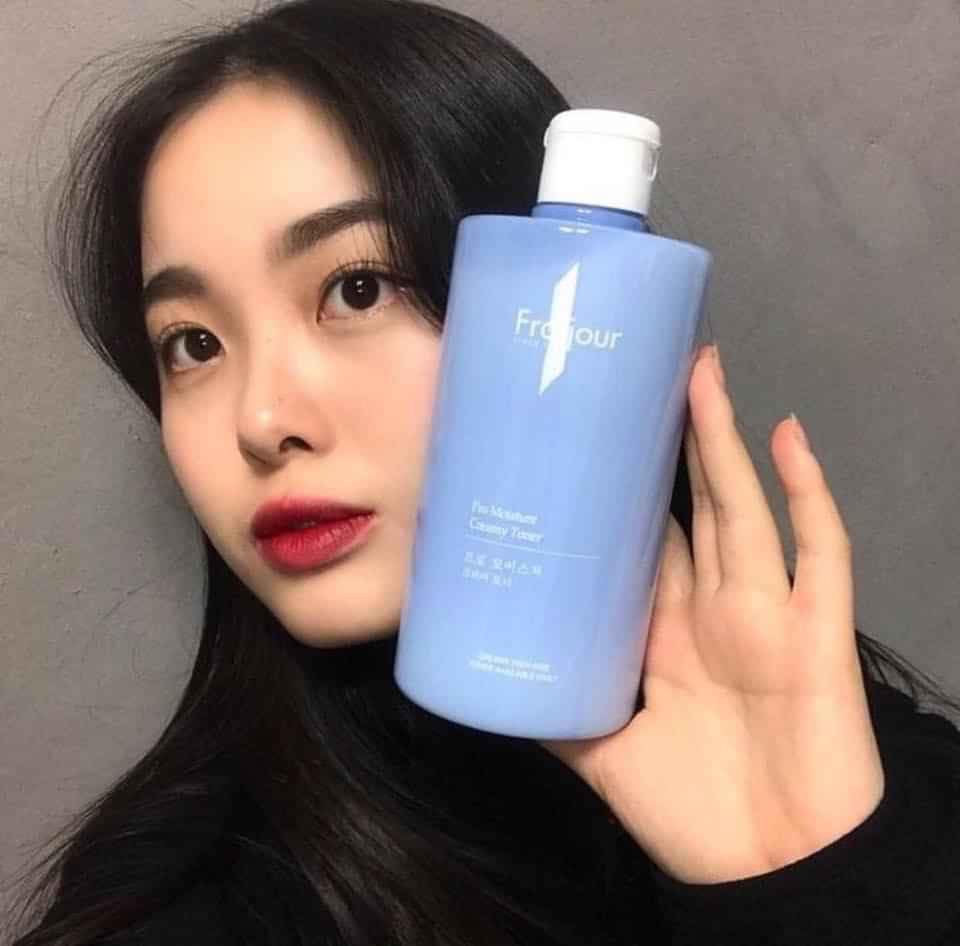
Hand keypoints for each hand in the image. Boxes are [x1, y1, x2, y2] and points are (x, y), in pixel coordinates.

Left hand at [539, 343, 884, 884]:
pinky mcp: (818, 632)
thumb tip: (490, 680)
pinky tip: (788, 440)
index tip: (592, 435)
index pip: (643, 540)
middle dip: (673, 443)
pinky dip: (810, 496)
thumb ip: (554, 714)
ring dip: (724, 441)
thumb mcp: (603, 756)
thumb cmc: (693, 815)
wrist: (773, 873)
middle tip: (647, 373)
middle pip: (694, 507)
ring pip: (745, 510)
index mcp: (665, 630)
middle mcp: (714, 608)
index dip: (621, 490)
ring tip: (699, 374)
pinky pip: (821, 553)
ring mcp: (769, 612)